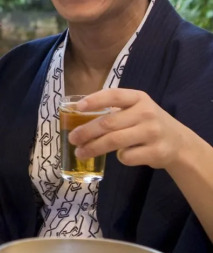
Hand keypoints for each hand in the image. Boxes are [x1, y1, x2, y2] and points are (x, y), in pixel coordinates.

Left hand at [68, 88, 191, 169]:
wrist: (179, 143)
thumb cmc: (148, 124)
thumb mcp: (137, 109)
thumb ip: (115, 111)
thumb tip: (78, 119)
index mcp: (139, 98)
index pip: (114, 95)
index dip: (95, 100)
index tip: (78, 108)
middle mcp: (147, 113)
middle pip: (109, 123)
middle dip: (86, 132)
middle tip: (72, 139)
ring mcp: (152, 132)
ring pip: (114, 141)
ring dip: (93, 148)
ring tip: (80, 153)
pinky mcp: (156, 152)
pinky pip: (126, 157)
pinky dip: (119, 158)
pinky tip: (122, 155)